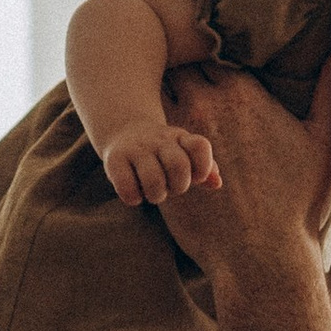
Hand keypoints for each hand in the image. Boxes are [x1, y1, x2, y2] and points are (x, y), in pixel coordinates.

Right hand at [100, 115, 222, 207]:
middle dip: (179, 186)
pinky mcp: (113, 160)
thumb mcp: (185, 154)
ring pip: (154, 181)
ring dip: (156, 195)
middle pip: (179, 166)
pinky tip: (135, 192)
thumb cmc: (162, 153)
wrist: (123, 132)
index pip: (200, 147)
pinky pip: (128, 190)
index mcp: (180, 137)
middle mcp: (158, 140)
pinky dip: (134, 198)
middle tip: (171, 188)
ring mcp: (135, 149)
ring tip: (153, 192)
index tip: (195, 177)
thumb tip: (217, 183)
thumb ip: (205, 168)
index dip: (203, 167)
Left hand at [166, 61, 330, 264]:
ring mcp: (175, 136)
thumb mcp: (323, 142)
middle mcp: (205, 106)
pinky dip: (147, 134)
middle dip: (181, 72)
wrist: (261, 255)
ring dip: (162, 100)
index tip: (210, 65)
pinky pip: (143, 136)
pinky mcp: (158, 165)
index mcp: (242, 94)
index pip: (211, 52)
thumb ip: (328, 89)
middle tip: (181, 81)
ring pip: (156, 98)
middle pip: (179, 68)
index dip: (209, 56)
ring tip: (166, 109)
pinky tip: (153, 143)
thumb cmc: (297, 203)